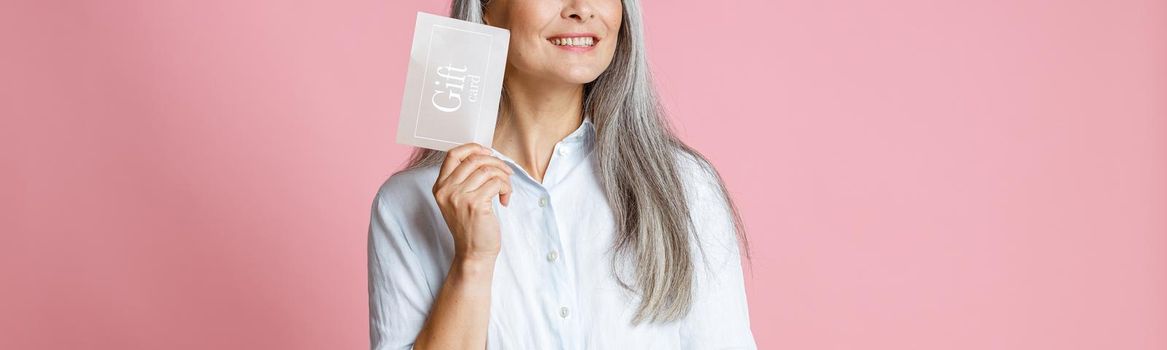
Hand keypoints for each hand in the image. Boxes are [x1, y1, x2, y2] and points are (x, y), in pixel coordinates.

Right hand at [432, 143, 513, 262]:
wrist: (473, 253)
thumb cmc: (470, 226)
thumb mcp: (458, 200)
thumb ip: (464, 179)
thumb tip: (484, 156)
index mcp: (440, 186)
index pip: (452, 154)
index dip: (472, 147)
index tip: (488, 152)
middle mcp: (446, 190)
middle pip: (474, 159)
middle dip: (496, 162)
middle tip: (506, 173)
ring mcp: (459, 197)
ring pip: (488, 169)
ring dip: (503, 177)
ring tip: (505, 189)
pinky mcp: (475, 204)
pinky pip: (497, 183)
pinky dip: (506, 188)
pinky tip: (505, 199)